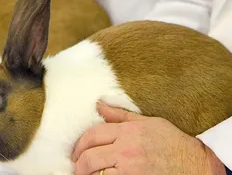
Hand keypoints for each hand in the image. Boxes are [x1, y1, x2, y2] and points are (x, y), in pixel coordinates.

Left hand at [72, 103, 225, 174]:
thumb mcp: (147, 122)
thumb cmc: (172, 142)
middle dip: (79, 163)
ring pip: (97, 174)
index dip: (79, 144)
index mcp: (127, 132)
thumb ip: (120, 115)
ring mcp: (130, 169)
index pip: (92, 135)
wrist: (196, 165)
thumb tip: (99, 106)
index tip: (76, 152)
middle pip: (89, 157)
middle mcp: (126, 150)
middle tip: (78, 167)